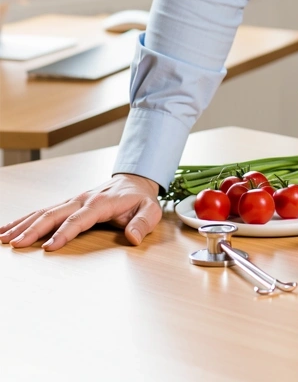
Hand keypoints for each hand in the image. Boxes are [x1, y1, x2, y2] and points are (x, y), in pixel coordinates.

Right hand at [0, 173, 161, 250]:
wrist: (134, 181)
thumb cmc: (140, 199)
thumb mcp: (151, 210)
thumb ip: (143, 223)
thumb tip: (133, 238)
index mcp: (101, 203)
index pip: (79, 220)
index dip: (64, 233)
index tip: (49, 248)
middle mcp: (82, 200)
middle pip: (54, 214)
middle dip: (34, 230)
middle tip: (16, 245)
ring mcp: (72, 200)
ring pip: (44, 211)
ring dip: (23, 224)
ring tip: (3, 238)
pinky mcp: (67, 204)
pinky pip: (43, 211)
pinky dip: (24, 219)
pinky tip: (8, 229)